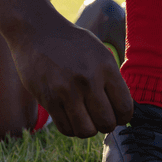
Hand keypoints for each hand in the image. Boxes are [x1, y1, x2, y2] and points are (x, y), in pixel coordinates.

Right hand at [9, 16, 132, 137]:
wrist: (36, 31)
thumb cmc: (70, 43)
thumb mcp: (99, 52)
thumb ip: (111, 79)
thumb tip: (122, 110)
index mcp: (106, 66)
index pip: (125, 108)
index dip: (122, 117)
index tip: (115, 113)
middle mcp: (88, 80)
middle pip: (107, 123)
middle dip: (105, 125)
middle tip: (98, 117)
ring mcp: (66, 91)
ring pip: (86, 131)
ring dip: (87, 129)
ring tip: (84, 118)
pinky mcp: (48, 99)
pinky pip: (66, 128)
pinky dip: (70, 128)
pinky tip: (69, 116)